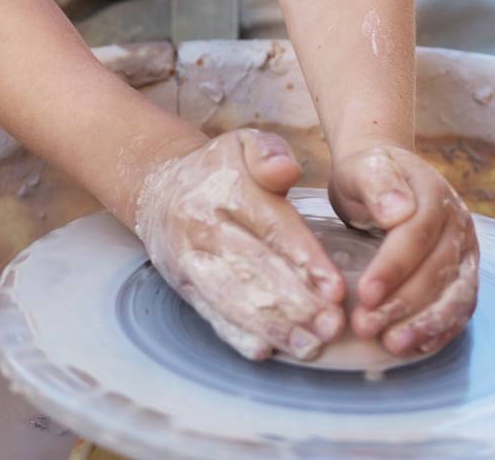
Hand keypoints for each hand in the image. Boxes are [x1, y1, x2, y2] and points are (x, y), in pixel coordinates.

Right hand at [133, 128, 346, 361]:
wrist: (160, 189)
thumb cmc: (218, 169)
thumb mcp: (243, 143)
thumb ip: (269, 152)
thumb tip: (286, 171)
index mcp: (226, 188)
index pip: (271, 227)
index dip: (304, 259)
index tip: (334, 288)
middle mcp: (204, 226)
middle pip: (254, 269)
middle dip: (297, 303)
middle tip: (332, 326)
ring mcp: (191, 260)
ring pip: (233, 298)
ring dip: (274, 327)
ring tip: (310, 346)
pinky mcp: (184, 286)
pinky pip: (211, 314)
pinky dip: (237, 336)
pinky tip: (265, 351)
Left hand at [329, 143, 478, 357]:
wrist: (385, 178)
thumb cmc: (368, 175)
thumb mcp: (363, 167)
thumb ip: (377, 183)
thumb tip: (399, 211)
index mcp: (434, 193)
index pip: (417, 235)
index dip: (393, 267)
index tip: (365, 293)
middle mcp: (458, 223)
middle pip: (437, 270)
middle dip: (403, 303)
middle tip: (365, 326)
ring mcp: (466, 251)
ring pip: (456, 295)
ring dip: (425, 324)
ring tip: (392, 344)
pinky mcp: (464, 275)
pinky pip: (460, 308)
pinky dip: (440, 330)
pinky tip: (415, 346)